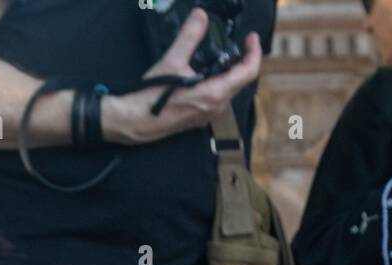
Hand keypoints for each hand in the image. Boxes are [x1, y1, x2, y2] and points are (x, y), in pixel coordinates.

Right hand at [102, 9, 262, 145]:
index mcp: (215, 94)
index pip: (247, 73)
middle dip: (245, 60)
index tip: (251, 38)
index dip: (254, 53)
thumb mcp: (172, 62)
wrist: (137, 121)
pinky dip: (221, 81)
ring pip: (230, 90)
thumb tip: (200, 16)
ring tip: (229, 54)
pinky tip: (211, 71)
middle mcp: (217, 107)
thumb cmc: (154, 97)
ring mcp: (210, 114)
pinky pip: (219, 97)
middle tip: (243, 42)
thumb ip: (189, 37)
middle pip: (241, 81)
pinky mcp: (201, 117)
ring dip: (233, 72)